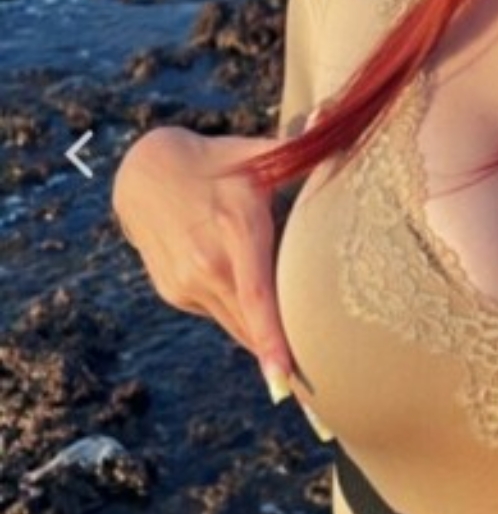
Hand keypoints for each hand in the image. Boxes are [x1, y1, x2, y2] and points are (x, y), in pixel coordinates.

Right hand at [112, 126, 296, 391]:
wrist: (143, 173)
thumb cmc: (218, 163)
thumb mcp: (258, 156)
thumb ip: (302, 148)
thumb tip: (337, 115)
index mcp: (235, 233)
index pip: (257, 298)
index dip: (272, 342)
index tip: (285, 381)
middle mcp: (206, 266)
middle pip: (252, 326)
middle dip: (283, 358)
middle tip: (319, 399)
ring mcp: (185, 284)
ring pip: (237, 326)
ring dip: (263, 338)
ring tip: (296, 361)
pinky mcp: (174, 293)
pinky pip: (220, 315)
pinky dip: (239, 314)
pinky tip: (248, 294)